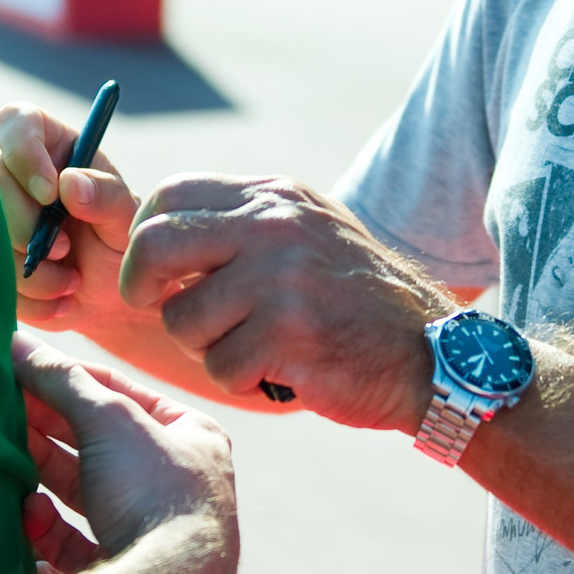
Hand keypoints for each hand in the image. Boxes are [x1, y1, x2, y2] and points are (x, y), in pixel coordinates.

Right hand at [0, 106, 142, 334]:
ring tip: (71, 283)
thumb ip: (108, 197)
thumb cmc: (121, 247)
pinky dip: (27, 298)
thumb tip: (69, 183)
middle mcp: (13, 175)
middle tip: (65, 251)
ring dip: (30, 269)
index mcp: (50, 147)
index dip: (23, 153)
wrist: (111, 300)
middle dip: (24, 225)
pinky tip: (58, 300)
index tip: (50, 195)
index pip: (15, 122)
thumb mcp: (128, 221)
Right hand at [13, 334, 236, 573]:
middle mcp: (176, 484)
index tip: (17, 367)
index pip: (119, 393)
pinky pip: (73, 545)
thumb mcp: (107, 417)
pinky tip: (26, 516)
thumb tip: (14, 340)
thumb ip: (59, 378)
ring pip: (82, 494)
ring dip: (40, 476)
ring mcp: (150, 533)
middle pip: (96, 445)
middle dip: (46, 429)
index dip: (67, 378)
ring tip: (2, 461)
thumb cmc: (153, 492)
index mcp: (191, 437)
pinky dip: (45, 529)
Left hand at [120, 175, 456, 432]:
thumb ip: (244, 224)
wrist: (431, 352)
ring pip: (181, 318)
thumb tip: (158, 232)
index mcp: (274, 197)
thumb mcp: (309, 232)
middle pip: (156, 244)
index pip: (171, 193)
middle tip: (157, 308)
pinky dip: (240, 380)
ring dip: (205, 347)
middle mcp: (274, 226)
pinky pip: (219, 366)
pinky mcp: (289, 333)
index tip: (157, 271)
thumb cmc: (357, 300)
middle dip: (142, 285)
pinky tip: (278, 371)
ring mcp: (281, 278)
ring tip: (252, 347)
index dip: (145, 234)